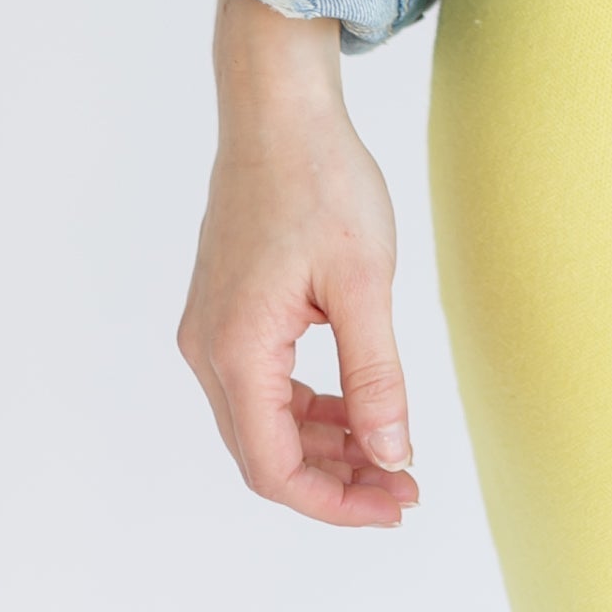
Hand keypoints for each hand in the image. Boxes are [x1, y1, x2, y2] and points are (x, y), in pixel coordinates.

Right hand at [177, 0, 418, 527]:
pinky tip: (353, 404)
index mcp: (236, 350)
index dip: (335, 501)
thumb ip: (375, 375)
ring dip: (323, 444)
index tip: (393, 504)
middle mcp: (208, 350)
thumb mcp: (365, 279)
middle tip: (402, 486)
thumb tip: (391, 454)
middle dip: (334, 479)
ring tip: (387, 452)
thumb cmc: (320, 178)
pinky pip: (261, 383)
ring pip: (263, 420)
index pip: (274, 467)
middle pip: (265, 452)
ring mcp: (211, 329)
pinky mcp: (225, 309)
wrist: (278, 108)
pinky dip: (306, 405)